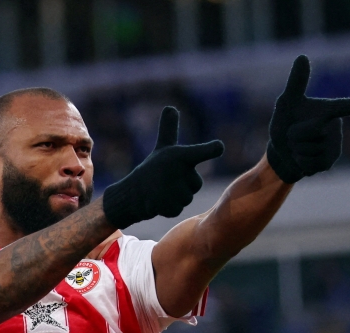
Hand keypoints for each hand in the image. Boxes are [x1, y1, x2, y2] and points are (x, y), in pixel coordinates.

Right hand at [102, 107, 223, 228]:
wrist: (130, 193)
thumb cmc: (151, 169)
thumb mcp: (162, 149)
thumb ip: (170, 130)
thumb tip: (170, 107)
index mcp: (179, 156)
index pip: (200, 152)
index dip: (211, 149)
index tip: (219, 147)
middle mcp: (176, 171)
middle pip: (195, 183)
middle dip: (183, 185)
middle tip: (166, 180)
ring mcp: (171, 189)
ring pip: (187, 197)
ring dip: (176, 197)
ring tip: (161, 191)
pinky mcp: (167, 206)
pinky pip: (178, 208)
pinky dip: (169, 208)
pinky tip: (157, 201)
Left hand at [267, 55, 349, 183]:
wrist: (282, 151)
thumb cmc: (286, 122)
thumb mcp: (287, 103)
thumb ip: (296, 83)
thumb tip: (302, 56)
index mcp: (328, 110)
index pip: (342, 107)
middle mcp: (335, 127)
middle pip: (307, 132)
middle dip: (292, 135)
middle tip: (293, 134)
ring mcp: (334, 147)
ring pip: (307, 150)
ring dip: (295, 150)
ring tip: (297, 147)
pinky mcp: (328, 163)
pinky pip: (309, 164)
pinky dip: (299, 163)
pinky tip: (302, 159)